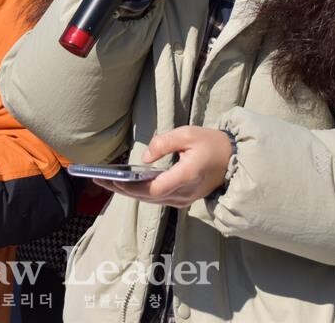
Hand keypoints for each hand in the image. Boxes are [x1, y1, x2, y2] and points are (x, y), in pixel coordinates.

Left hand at [93, 126, 232, 207]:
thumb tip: (145, 156)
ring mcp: (185, 199)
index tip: (114, 179)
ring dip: (129, 192)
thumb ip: (164, 143)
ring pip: (151, 200)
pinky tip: (127, 184)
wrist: (234, 159)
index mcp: (186, 176)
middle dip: (122, 189)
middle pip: (148, 197)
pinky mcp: (184, 199)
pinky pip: (158, 199)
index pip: (154, 188)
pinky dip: (141, 193)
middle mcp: (185, 193)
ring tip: (107, 181)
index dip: (132, 186)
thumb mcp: (188, 134)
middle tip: (99, 180)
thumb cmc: (212, 143)